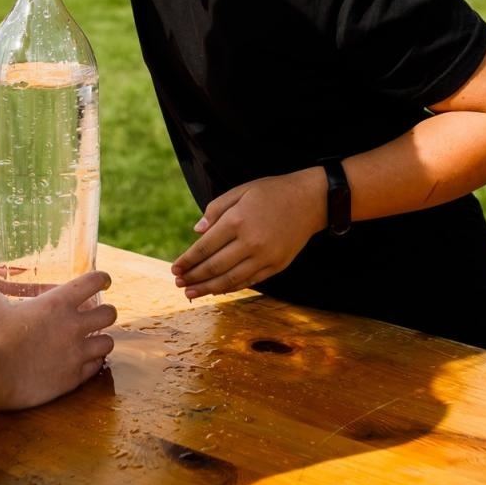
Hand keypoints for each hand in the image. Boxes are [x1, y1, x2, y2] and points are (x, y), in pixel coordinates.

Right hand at [0, 266, 117, 408]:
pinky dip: (93, 362)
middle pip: (110, 313)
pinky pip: (97, 367)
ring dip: (102, 339)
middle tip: (96, 313)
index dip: (102, 278)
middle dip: (105, 311)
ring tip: (93, 339)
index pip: (94, 282)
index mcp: (57, 303)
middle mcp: (73, 326)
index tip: (103, 280)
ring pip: (108, 342)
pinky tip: (84, 361)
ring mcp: (76, 353)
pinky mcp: (74, 378)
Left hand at [171, 170, 325, 298]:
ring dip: (208, 288)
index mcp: (237, 220)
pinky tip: (218, 290)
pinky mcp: (277, 265)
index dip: (187, 261)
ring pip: (230, 279)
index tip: (175, 269)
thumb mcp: (240, 191)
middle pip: (214, 266)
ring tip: (191, 293)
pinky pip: (249, 281)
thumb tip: (197, 232)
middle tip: (179, 284)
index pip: (204, 247)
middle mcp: (250, 242)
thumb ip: (215, 210)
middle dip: (194, 277)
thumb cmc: (271, 192)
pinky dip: (231, 288)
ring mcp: (265, 256)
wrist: (310, 200)